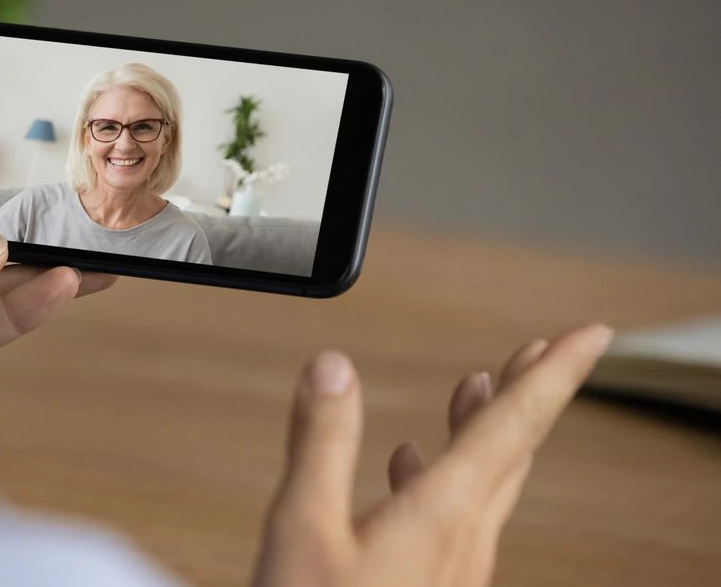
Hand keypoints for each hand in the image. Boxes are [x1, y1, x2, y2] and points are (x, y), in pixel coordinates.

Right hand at [252, 323, 613, 586]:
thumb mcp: (304, 527)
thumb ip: (322, 442)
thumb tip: (334, 367)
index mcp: (441, 515)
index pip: (513, 426)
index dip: (554, 374)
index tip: (592, 335)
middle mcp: (460, 541)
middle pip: (512, 451)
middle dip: (530, 392)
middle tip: (547, 348)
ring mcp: (450, 570)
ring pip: (488, 484)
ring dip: (489, 429)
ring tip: (481, 389)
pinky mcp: (429, 586)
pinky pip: (456, 515)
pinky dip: (443, 472)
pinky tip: (407, 465)